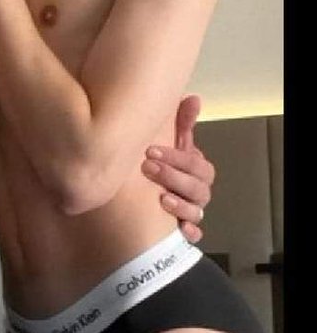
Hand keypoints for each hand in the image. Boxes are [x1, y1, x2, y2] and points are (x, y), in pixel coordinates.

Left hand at [142, 94, 214, 242]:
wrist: (133, 194)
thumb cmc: (156, 161)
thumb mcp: (166, 140)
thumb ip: (180, 121)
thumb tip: (194, 97)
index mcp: (195, 169)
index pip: (198, 164)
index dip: (177, 157)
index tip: (149, 150)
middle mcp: (196, 190)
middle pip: (199, 187)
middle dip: (175, 177)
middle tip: (148, 168)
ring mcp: (191, 211)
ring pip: (197, 211)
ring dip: (181, 205)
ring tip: (161, 198)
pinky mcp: (181, 229)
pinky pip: (193, 235)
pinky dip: (189, 232)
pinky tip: (180, 230)